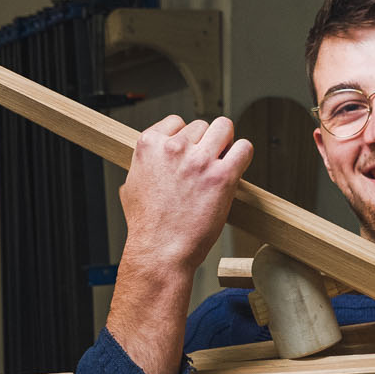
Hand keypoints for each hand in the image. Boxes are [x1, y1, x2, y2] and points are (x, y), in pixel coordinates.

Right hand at [102, 116, 252, 373]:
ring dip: (225, 144)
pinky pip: (243, 148)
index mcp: (149, 145)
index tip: (188, 152)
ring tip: (222, 163)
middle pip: (202, 125)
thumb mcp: (130, 185)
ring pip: (224, 128)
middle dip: (205, 143)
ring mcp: (199, 160)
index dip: (185, 138)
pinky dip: (242, 155)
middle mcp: (174, 147)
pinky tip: (236, 167)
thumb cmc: (146, 226)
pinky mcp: (222, 176)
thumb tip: (153, 157)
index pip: (176, 122)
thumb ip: (144, 163)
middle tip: (205, 165)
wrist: (160, 252)